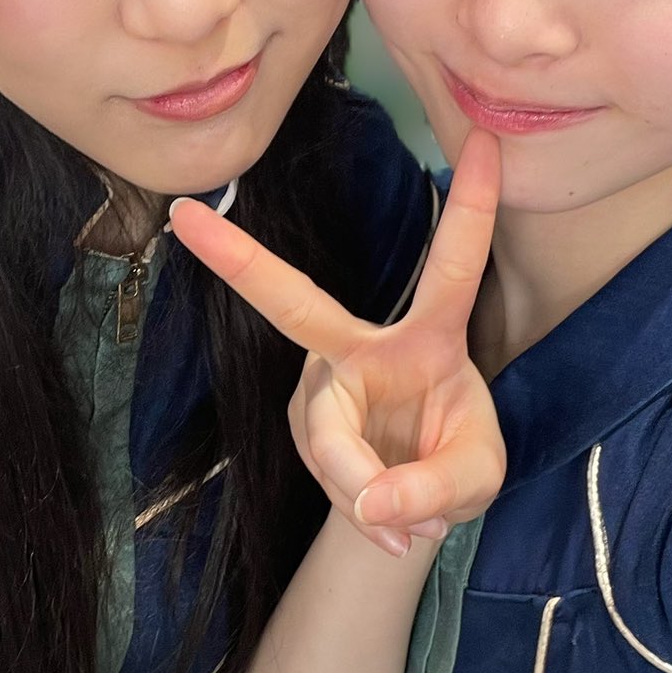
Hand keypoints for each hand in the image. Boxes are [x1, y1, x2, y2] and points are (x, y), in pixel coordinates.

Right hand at [169, 130, 504, 555]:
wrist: (405, 511)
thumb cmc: (450, 466)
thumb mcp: (477, 480)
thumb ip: (441, 487)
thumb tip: (377, 502)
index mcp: (430, 336)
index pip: (454, 265)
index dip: (473, 206)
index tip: (487, 140)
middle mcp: (363, 347)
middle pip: (296, 305)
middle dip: (241, 261)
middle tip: (184, 220)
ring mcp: (321, 386)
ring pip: (330, 438)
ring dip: (372, 491)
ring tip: (408, 529)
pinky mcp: (302, 425)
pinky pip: (330, 476)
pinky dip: (364, 512)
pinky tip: (389, 532)